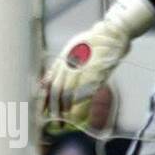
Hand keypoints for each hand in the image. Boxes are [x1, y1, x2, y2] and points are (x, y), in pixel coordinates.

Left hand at [42, 0, 154, 124]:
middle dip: (55, 107)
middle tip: (55, 120)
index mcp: (63, 59)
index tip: (43, 111)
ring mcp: (83, 68)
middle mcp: (70, 63)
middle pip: (58, 90)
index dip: (46, 98)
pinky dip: (80, 104)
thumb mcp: (70, 50)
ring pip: (70, 92)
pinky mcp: (96, 72)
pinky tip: (78, 113)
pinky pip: (85, 91)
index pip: (50, 82)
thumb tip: (45, 83)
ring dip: (67, 108)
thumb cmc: (92, 43)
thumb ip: (59, 66)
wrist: (110, 34)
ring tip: (66, 119)